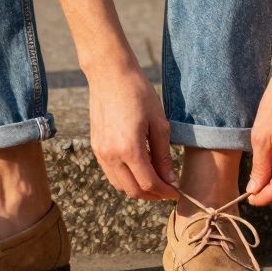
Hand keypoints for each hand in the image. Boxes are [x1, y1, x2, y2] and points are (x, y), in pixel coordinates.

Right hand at [88, 61, 177, 200]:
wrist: (110, 75)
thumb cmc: (138, 94)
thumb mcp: (159, 123)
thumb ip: (163, 154)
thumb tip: (169, 179)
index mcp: (129, 149)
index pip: (149, 183)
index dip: (164, 192)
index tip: (176, 193)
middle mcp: (111, 155)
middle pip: (133, 190)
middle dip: (152, 195)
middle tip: (167, 190)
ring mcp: (100, 152)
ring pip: (119, 185)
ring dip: (138, 188)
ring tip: (154, 180)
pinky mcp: (96, 147)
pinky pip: (110, 173)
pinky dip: (125, 178)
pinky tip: (138, 168)